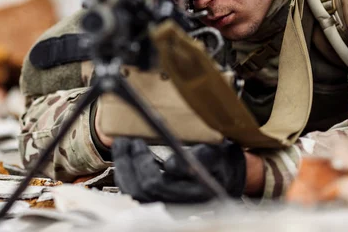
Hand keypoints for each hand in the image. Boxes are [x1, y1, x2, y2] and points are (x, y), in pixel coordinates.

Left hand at [112, 138, 245, 202]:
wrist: (226, 174)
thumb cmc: (220, 161)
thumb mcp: (215, 153)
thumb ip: (200, 158)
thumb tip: (172, 166)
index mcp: (192, 194)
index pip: (157, 185)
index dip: (143, 164)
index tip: (138, 142)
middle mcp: (178, 206)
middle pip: (140, 191)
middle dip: (128, 163)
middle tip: (125, 141)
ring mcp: (167, 206)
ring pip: (134, 195)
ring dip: (123, 168)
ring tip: (121, 146)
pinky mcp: (158, 202)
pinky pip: (134, 194)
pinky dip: (125, 175)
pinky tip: (125, 159)